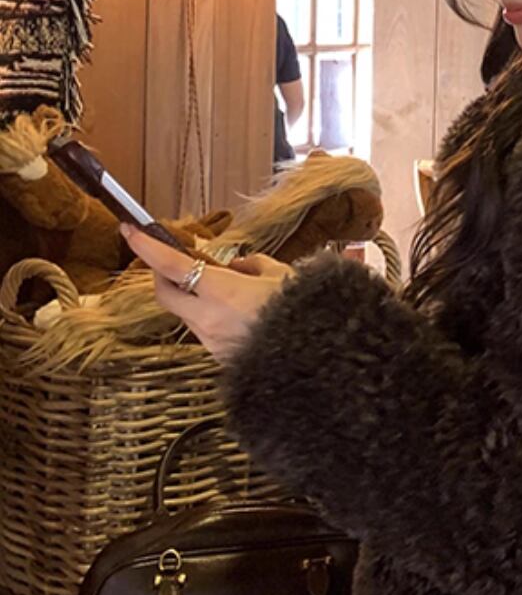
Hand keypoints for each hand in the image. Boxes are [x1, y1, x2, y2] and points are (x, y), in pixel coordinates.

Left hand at [120, 224, 293, 361]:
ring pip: (186, 315)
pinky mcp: (222, 359)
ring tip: (225, 293)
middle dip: (163, 277)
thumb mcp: (282, 276)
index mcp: (222, 291)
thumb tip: (237, 265)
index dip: (146, 247)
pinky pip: (206, 333)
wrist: (318, 363)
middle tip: (174, 263)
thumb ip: (253, 265)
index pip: (170, 266)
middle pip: (164, 294)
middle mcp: (209, 319)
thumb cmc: (304, 315)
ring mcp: (213, 343)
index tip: (130, 232)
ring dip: (193, 299)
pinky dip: (211, 319)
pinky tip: (238, 317)